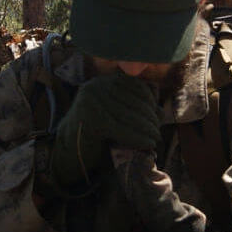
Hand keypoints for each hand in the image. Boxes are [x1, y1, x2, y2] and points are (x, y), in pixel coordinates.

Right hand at [44, 71, 157, 189]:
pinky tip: (148, 144)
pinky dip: (138, 138)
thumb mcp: (116, 114)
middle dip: (150, 118)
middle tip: (158, 132)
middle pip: (132, 101)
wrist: (71, 151)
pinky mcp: (91, 120)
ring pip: (129, 116)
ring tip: (156, 139)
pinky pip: (121, 129)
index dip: (150, 101)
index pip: (134, 86)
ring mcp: (91, 102)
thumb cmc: (97, 133)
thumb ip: (135, 108)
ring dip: (147, 129)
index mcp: (102, 81)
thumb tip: (160, 110)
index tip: (158, 117)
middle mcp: (95, 87)